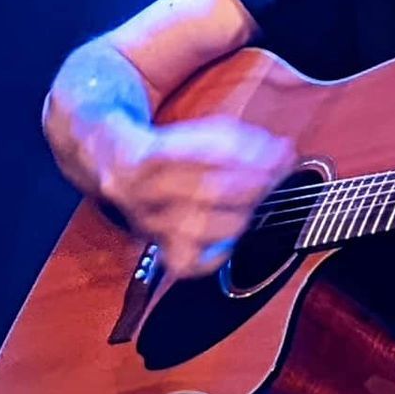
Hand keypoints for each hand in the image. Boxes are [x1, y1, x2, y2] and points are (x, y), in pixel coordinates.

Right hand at [96, 115, 296, 278]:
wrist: (111, 162)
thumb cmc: (169, 147)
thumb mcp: (197, 130)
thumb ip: (239, 140)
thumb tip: (283, 153)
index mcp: (148, 155)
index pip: (204, 155)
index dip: (247, 156)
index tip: (278, 153)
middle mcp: (142, 193)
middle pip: (203, 191)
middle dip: (251, 183)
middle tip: (275, 176)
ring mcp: (148, 224)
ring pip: (197, 228)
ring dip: (241, 214)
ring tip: (258, 201)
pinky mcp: (158, 248)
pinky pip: (188, 263)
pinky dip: (217, 252)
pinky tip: (233, 236)